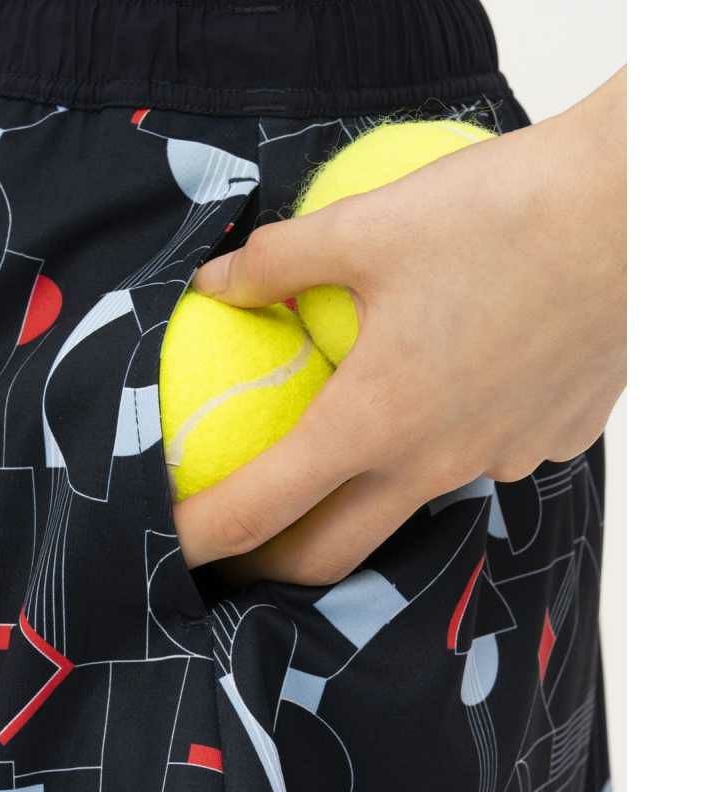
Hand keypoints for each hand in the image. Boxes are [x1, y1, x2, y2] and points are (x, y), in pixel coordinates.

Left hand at [174, 69, 625, 585]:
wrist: (642, 212)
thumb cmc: (503, 215)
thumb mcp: (366, 226)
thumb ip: (276, 262)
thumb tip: (216, 282)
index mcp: (374, 422)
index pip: (258, 509)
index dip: (197, 536)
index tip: (162, 548)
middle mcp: (433, 464)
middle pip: (329, 554)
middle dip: (270, 566)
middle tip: (237, 543)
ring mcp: (497, 461)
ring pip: (406, 510)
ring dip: (358, 504)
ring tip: (342, 458)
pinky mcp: (545, 443)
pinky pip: (476, 461)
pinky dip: (440, 447)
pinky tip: (447, 392)